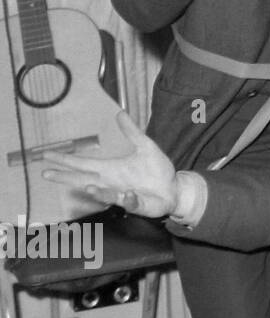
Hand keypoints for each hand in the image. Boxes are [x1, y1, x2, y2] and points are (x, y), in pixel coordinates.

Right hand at [41, 111, 179, 217]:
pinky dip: (126, 199)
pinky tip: (128, 194)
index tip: (45, 155)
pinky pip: (128, 202)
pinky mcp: (135, 204)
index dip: (65, 160)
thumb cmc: (156, 170)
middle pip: (82, 180)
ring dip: (96, 192)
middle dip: (64, 178)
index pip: (82, 164)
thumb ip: (132, 132)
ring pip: (103, 194)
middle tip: (45, 174)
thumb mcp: (145, 146)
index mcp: (110, 169)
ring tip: (88, 186)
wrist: (174, 188)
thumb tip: (120, 113)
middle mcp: (111, 183)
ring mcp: (121, 195)